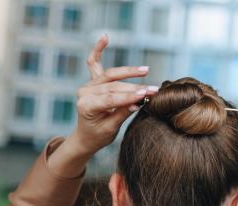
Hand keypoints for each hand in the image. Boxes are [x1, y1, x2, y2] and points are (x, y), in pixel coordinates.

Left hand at [73, 34, 158, 154]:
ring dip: (129, 72)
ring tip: (146, 70)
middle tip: (153, 89)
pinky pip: (94, 62)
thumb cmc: (98, 136)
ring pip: (111, 76)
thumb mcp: (110, 129)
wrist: (86, 136)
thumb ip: (122, 114)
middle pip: (113, 86)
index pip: (110, 99)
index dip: (129, 96)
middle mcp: (84, 92)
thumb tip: (138, 102)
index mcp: (86, 106)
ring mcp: (88, 85)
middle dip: (134, 87)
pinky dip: (98, 50)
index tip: (146, 95)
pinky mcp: (92, 81)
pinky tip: (105, 37)